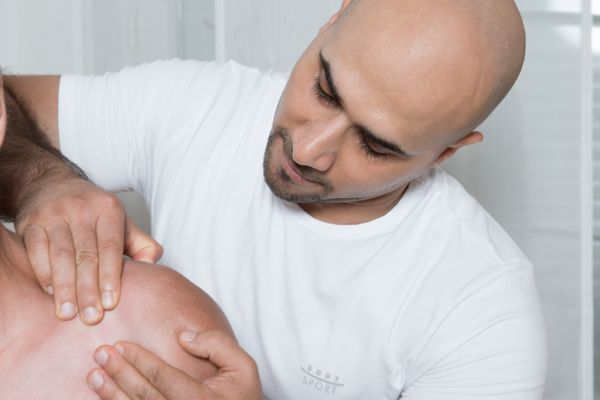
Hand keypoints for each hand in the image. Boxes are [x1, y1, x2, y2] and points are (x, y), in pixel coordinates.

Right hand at [15, 178, 162, 324]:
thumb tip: (152, 268)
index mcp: (109, 209)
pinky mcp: (31, 222)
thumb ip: (141, 244)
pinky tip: (50, 294)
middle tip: (91, 318)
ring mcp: (54, 214)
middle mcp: (81, 209)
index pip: (111, 246)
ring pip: (61, 255)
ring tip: (69, 314)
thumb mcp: (122, 221)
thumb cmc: (93, 211)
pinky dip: (43, 274)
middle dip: (88, 289)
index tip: (110, 303)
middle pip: (86, 254)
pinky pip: (36, 251)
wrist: (52, 184)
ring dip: (65, 288)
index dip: (111, 276)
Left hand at [87, 330, 262, 399]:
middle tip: (100, 353)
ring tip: (93, 375)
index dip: (139, 359)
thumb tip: (182, 337)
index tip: (121, 344)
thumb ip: (217, 346)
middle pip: (142, 394)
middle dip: (119, 372)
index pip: (162, 376)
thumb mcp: (243, 366)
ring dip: (111, 394)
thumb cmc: (243, 397)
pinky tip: (105, 398)